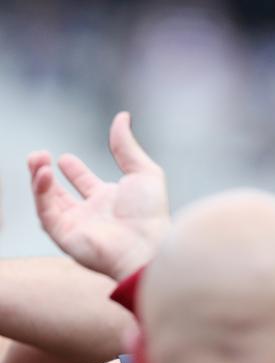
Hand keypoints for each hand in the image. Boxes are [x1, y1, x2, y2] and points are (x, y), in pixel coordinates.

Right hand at [28, 112, 170, 280]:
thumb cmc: (151, 214)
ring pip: (49, 202)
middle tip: (38, 156)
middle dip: (47, 175)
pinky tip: (43, 173)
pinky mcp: (66, 236)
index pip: (87, 184)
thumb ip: (127, 146)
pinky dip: (41, 193)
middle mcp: (93, 214)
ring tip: (36, 158)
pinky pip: (47, 213)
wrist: (147, 245)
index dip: (75, 171)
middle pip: (62, 194)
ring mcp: (78, 226)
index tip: (64, 158)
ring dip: (39, 181)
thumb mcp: (144, 172)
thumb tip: (122, 117)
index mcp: (112, 201)